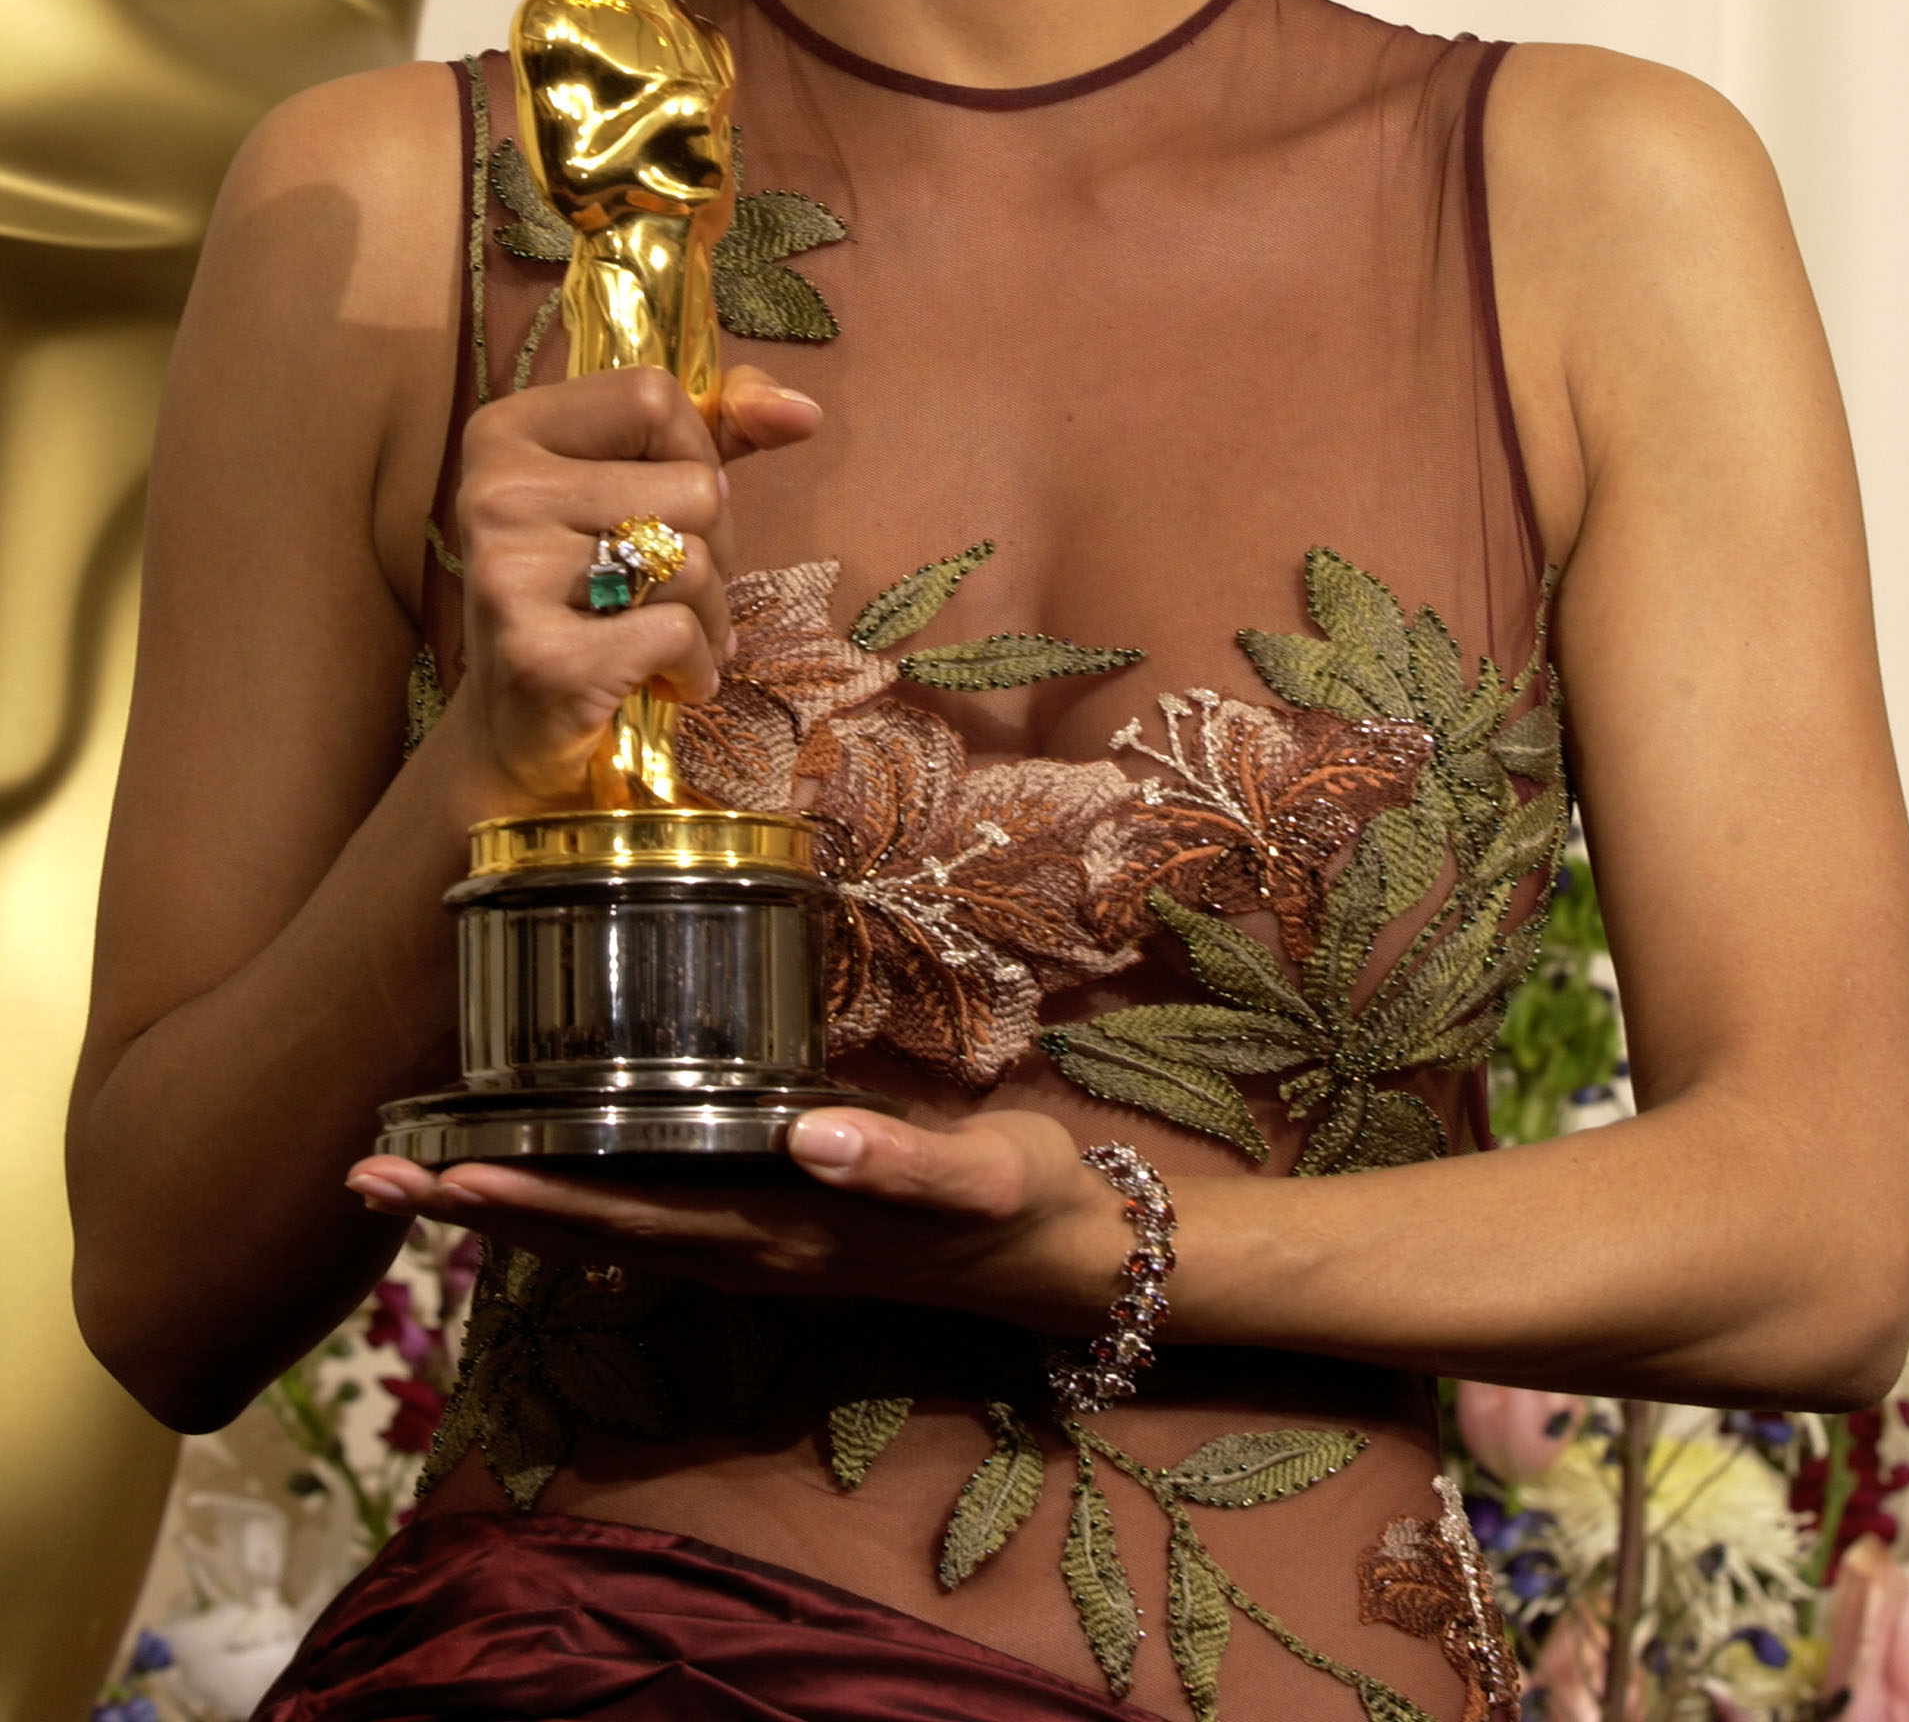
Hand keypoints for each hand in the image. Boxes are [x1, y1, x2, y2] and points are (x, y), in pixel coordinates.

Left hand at [346, 1106, 1126, 1336]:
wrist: (1058, 1251)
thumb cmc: (1018, 1196)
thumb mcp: (981, 1173)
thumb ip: (901, 1161)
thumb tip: (806, 1139)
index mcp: (781, 1227)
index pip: (633, 1214)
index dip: (536, 1196)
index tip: (447, 1169)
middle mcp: (744, 1247)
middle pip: (587, 1232)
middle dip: (476, 1206)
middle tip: (367, 1174)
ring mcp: (747, 1246)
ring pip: (601, 1233)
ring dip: (501, 1210)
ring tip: (405, 1180)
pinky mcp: (760, 1228)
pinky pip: (640, 1221)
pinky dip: (566, 1202)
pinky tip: (520, 1178)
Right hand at [456, 360, 818, 804]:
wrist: (518, 733)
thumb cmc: (593, 594)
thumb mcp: (643, 489)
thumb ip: (720, 431)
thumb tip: (804, 411)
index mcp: (505, 432)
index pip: (653, 395)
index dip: (697, 451)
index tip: (671, 502)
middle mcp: (493, 492)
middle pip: (692, 486)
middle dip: (714, 546)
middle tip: (671, 590)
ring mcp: (507, 575)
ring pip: (692, 561)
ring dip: (710, 613)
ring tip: (669, 636)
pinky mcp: (538, 657)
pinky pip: (679, 634)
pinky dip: (697, 666)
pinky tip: (666, 679)